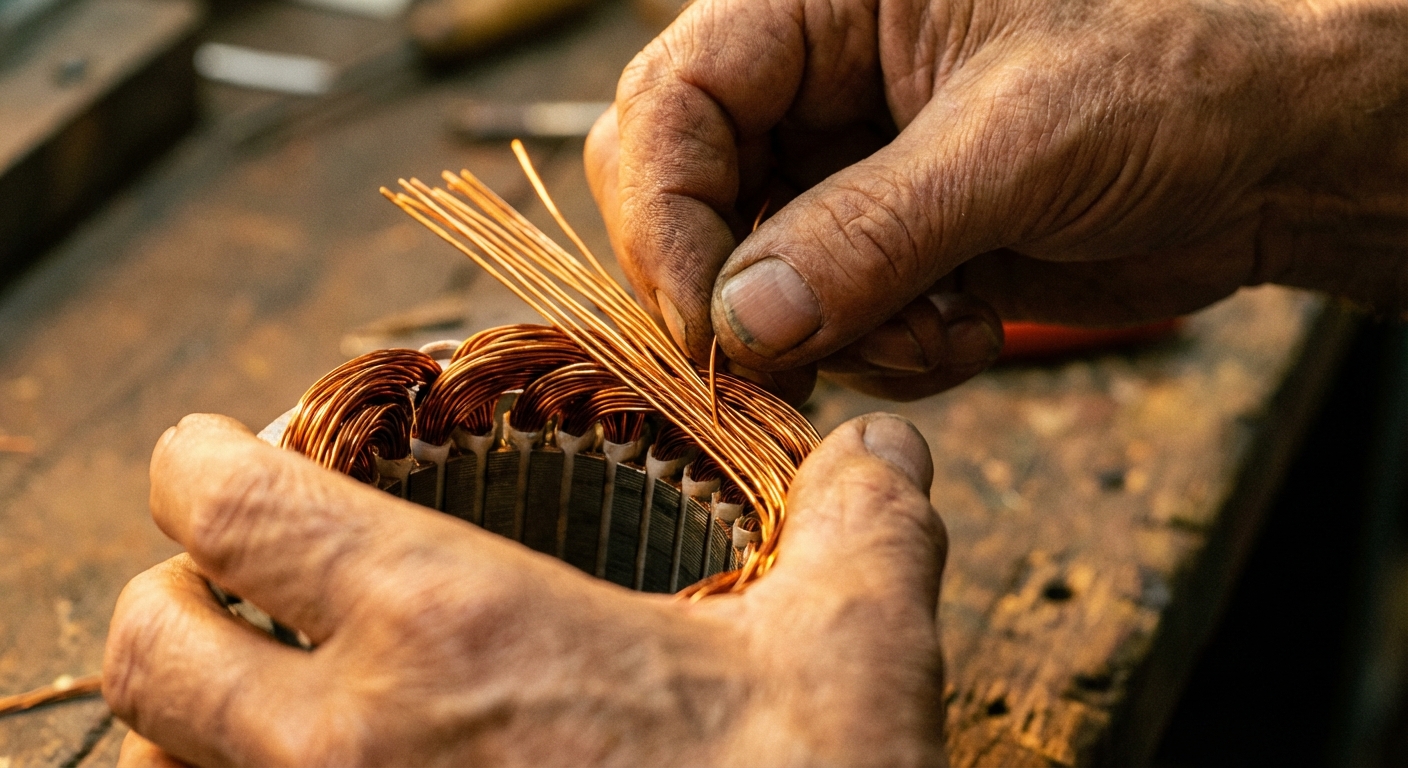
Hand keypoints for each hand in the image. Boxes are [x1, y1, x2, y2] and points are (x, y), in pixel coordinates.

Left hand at [105, 413, 947, 765]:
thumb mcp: (859, 657)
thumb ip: (863, 518)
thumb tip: (879, 446)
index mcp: (452, 633)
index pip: (228, 502)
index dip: (208, 456)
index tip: (237, 450)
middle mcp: (347, 755)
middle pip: (147, 644)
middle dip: (175, 587)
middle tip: (247, 574)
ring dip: (192, 716)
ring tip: (273, 692)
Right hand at [585, 0, 1407, 400]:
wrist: (1270, 160)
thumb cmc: (1174, 85)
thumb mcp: (1018, 141)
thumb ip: (869, 230)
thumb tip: (739, 324)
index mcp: (820, 4)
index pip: (673, 103)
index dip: (666, 219)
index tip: (706, 328)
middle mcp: (814, 83)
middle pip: (685, 195)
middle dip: (738, 293)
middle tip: (796, 361)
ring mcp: (842, 170)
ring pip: (750, 281)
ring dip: (838, 335)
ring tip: (944, 326)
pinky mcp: (880, 247)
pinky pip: (823, 325)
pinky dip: (885, 353)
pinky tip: (969, 326)